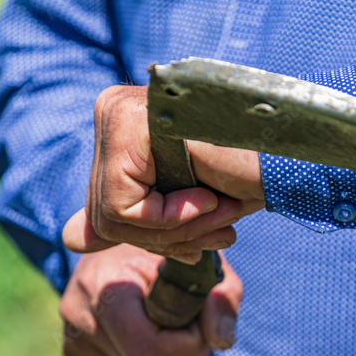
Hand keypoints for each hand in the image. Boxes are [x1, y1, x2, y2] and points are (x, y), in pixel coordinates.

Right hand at [59, 244, 242, 355]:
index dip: (187, 343)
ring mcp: (72, 339)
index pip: (147, 348)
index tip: (199, 316)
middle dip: (184, 355)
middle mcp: (78, 315)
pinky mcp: (76, 355)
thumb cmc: (166, 253)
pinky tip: (157, 337)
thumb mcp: (204, 264)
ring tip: (175, 326)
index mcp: (102, 285)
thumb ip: (222, 298)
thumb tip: (222, 341)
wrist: (119, 244)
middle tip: (194, 325)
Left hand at [62, 85, 263, 261]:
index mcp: (120, 128)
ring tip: (218, 211)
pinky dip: (172, 218)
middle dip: (165, 238)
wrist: (286, 164)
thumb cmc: (245, 181)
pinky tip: (207, 196)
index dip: (153, 239)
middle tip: (216, 230)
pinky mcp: (129, 125)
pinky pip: (123, 207)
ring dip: (176, 230)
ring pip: (111, 216)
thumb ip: (128, 222)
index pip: (103, 209)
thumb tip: (69, 242)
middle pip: (104, 214)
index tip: (194, 243)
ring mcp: (118, 114)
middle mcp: (112, 113)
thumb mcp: (181, 211)